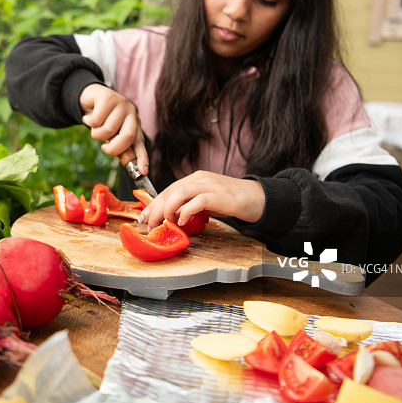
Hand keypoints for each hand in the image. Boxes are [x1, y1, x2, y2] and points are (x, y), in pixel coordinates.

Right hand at [80, 83, 148, 171]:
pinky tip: (88, 117)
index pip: (140, 142)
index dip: (142, 157)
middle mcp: (131, 113)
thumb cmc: (103, 119)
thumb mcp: (113, 133)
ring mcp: (121, 104)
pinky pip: (96, 120)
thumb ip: (120, 146)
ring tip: (95, 127)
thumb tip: (131, 167)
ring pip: (108, 130)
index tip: (143, 172)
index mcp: (135, 124)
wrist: (91, 96)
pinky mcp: (108, 97)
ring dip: (96, 133)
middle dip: (114, 148)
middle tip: (104, 149)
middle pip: (127, 136)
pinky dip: (88, 122)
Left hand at [139, 170, 264, 226]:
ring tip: (164, 223)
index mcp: (195, 179)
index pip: (168, 189)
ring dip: (168, 209)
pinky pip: (198, 201)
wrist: (258, 198)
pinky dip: (187, 211)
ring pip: (180, 192)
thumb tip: (172, 218)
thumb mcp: (206, 201)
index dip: (154, 203)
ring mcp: (210, 185)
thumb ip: (190, 205)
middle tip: (149, 223)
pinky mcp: (220, 195)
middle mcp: (200, 179)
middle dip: (156, 208)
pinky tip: (183, 222)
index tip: (144, 216)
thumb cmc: (231, 201)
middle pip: (171, 191)